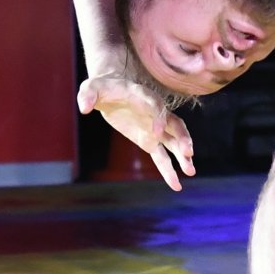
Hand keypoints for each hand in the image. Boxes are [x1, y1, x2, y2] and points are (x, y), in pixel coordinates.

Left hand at [77, 71, 194, 190]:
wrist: (109, 93)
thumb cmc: (101, 88)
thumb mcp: (91, 88)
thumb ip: (88, 95)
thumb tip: (84, 108)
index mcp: (143, 96)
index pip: (156, 106)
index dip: (158, 118)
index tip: (157, 132)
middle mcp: (154, 112)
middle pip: (174, 124)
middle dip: (182, 138)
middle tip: (188, 152)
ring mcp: (155, 128)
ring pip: (174, 141)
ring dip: (183, 155)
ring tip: (190, 171)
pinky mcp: (150, 141)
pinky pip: (162, 157)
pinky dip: (169, 171)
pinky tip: (176, 185)